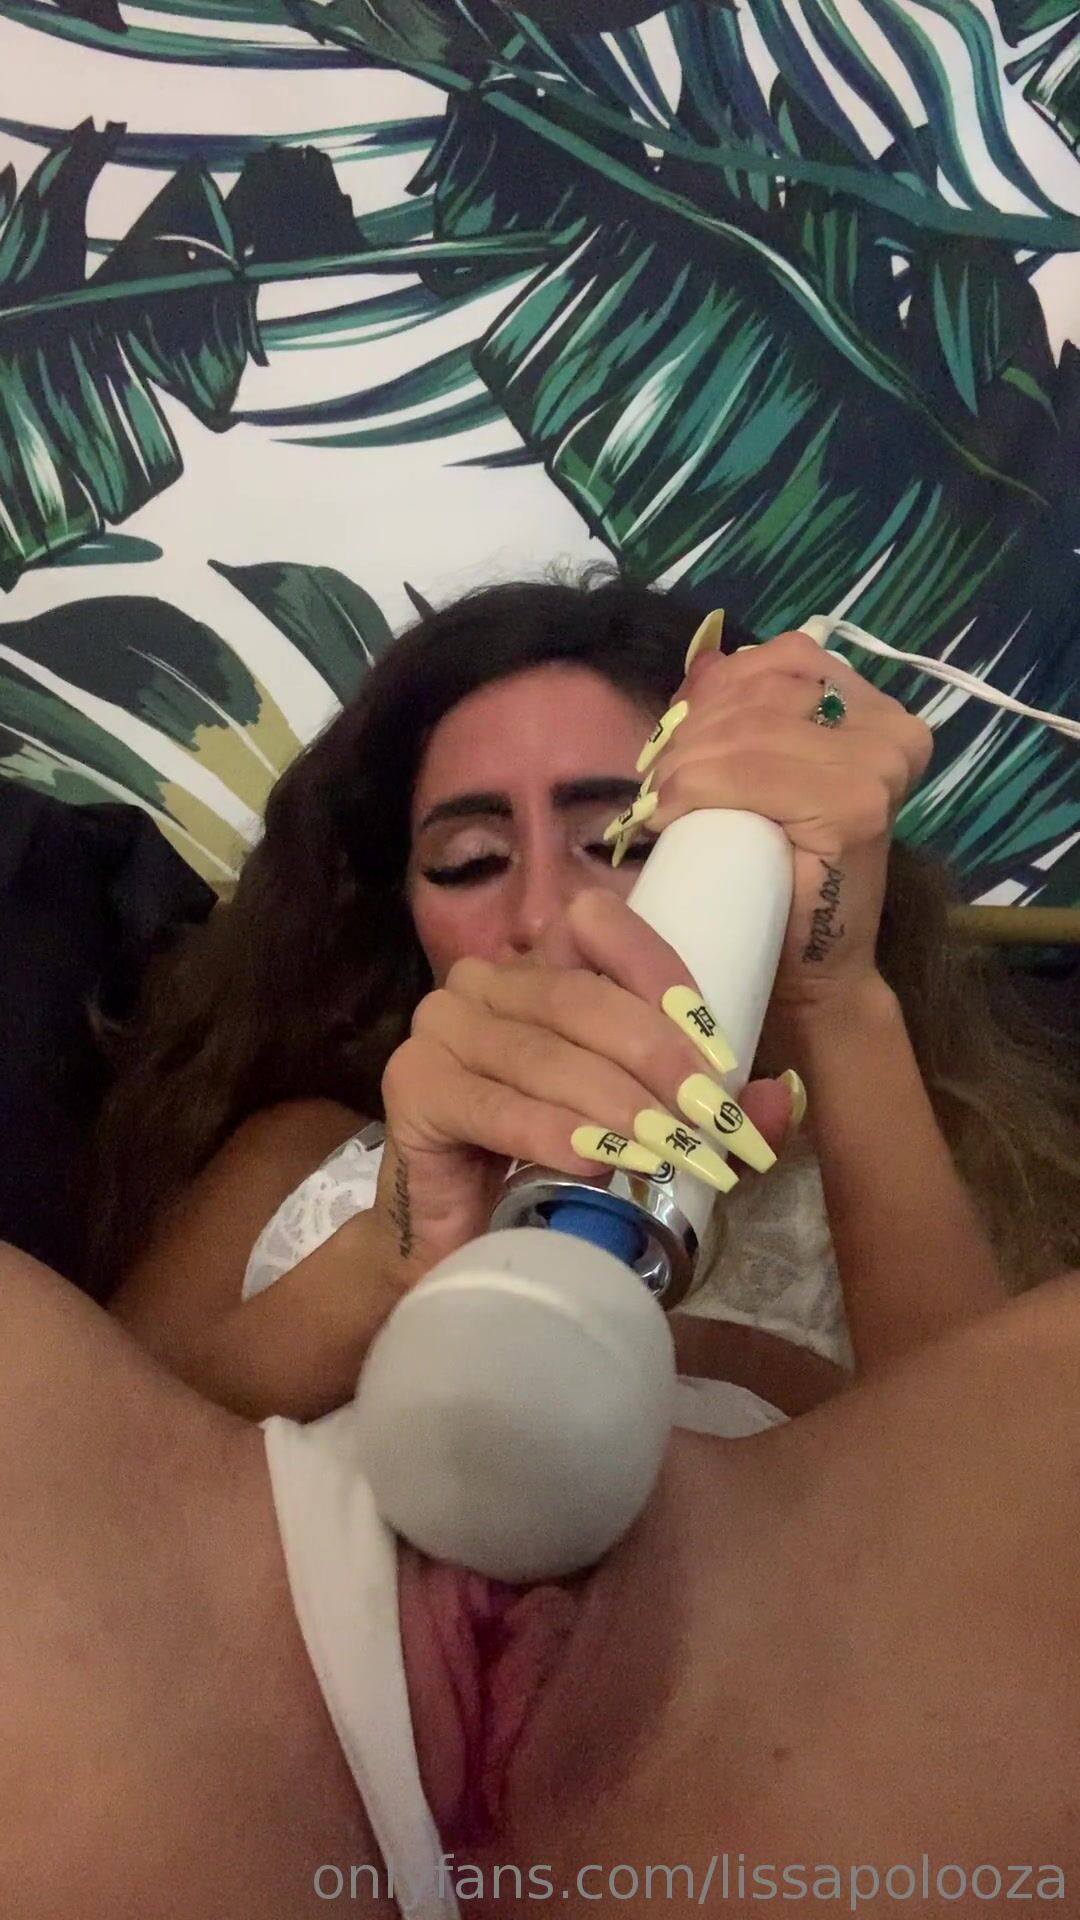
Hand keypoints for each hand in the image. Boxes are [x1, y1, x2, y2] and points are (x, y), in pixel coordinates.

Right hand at [376, 890, 799, 1278]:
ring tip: (672, 1153)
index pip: (598, 925)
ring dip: (618, 1106)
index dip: (663, 976)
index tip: (720, 1054)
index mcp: (538, 965)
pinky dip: (553, 1134)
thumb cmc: (553, 1169)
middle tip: (714, 1125)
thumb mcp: (643, 1123)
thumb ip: (706, 1107)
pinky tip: (597, 1164)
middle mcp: (483, 982)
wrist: (461, 1241)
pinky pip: (496, 1106)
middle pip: (581, 999)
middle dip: (660, 1062)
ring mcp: (440, 1029)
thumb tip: (779, 1100)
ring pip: (545, 1055)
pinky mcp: (412, 1089)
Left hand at [614, 627, 932, 1017]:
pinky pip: (748, 774)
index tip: (675, 738)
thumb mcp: (767, 772)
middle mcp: (893, 730)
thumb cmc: (783, 877)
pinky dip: (693, 788)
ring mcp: (879, 767)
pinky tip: (668, 813)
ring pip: (747, 731)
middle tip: (655, 780)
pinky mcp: (856, 808)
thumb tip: (701, 668)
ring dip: (682, 763)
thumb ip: (754, 715)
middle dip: (690, 731)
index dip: (715, 690)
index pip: (784, 659)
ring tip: (659, 801)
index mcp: (878, 711)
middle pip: (760, 693)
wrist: (812, 970)